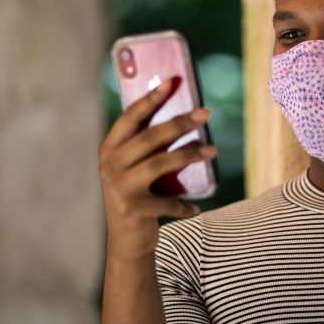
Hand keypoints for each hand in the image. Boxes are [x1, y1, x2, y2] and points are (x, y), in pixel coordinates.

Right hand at [99, 79, 216, 262]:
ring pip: (160, 164)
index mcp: (110, 149)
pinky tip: (197, 208)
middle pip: (150, 137)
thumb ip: (150, 147)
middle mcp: (110, 166)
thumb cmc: (139, 196)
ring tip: (213, 150)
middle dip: (180, 122)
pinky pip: (167, 202)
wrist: (126, 243)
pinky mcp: (132, 210)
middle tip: (206, 112)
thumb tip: (186, 116)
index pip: (130, 117)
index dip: (151, 98)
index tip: (172, 81)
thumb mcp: (136, 169)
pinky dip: (185, 205)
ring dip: (189, 155)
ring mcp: (119, 188)